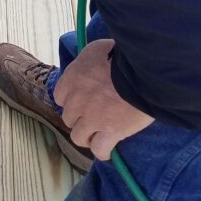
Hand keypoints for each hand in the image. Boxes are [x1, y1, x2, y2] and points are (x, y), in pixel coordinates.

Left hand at [53, 39, 154, 160]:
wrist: (141, 71)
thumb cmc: (121, 56)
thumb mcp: (97, 49)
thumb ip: (89, 61)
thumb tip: (92, 64)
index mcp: (72, 79)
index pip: (60, 96)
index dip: (71, 100)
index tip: (81, 101)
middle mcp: (77, 101)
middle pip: (69, 117)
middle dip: (79, 118)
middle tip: (93, 116)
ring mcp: (91, 119)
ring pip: (78, 136)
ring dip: (87, 136)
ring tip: (97, 135)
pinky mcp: (110, 133)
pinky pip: (99, 149)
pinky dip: (102, 151)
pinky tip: (108, 150)